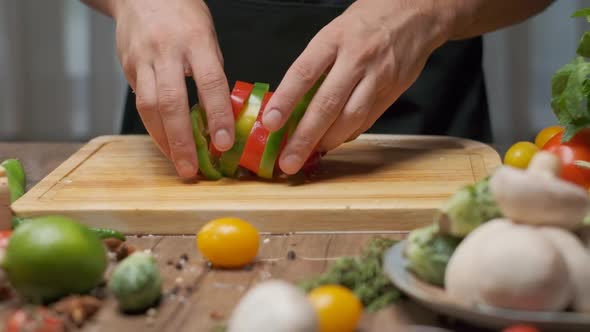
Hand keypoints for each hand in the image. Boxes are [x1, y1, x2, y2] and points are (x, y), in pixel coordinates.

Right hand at [111, 0, 233, 177]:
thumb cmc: (182, 14)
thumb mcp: (207, 35)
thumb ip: (211, 71)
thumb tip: (221, 110)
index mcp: (195, 40)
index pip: (209, 82)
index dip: (217, 114)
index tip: (224, 142)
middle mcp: (166, 51)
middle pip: (172, 101)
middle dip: (182, 140)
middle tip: (192, 168)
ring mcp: (143, 59)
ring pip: (149, 106)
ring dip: (164, 139)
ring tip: (178, 162)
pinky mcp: (128, 67)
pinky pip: (140, 102)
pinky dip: (153, 126)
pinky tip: (165, 142)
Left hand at [262, 0, 450, 174]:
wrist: (416, 13)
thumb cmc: (368, 21)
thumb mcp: (334, 31)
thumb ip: (314, 64)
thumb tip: (289, 101)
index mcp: (334, 39)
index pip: (304, 73)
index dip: (285, 101)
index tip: (270, 123)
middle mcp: (356, 59)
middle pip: (327, 104)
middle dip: (304, 137)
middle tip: (289, 160)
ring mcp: (378, 77)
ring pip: (350, 118)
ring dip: (327, 141)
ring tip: (309, 155)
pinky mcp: (393, 92)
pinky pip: (367, 120)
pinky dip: (348, 135)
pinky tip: (334, 142)